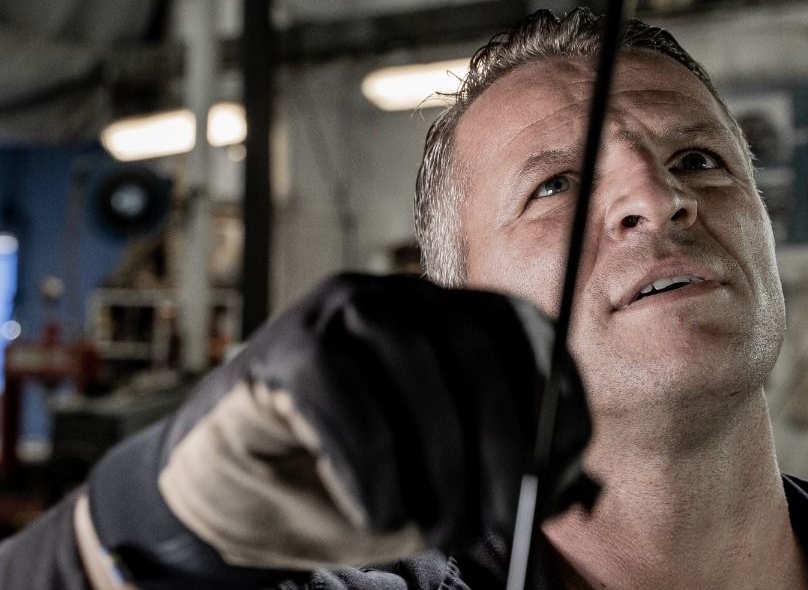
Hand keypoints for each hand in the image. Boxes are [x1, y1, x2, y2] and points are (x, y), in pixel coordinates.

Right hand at [84, 274, 593, 587]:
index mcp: (448, 316)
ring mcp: (339, 311)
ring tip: (441, 530)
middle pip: (472, 348)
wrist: (229, 496)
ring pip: (412, 362)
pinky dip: (369, 462)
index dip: (551, 395)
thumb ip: (494, 475)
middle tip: (502, 519)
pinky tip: (377, 515)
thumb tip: (559, 487)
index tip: (557, 467)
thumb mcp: (434, 484)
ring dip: (439, 458)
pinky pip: (342, 391)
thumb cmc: (345, 485)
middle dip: (497, 441)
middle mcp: (400, 297)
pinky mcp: (285, 346)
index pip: (519, 330)